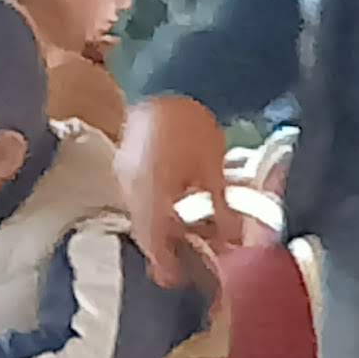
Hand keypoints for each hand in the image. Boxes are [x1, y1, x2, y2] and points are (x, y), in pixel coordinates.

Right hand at [119, 95, 237, 287]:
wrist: (167, 75)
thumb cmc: (192, 122)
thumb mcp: (213, 169)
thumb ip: (221, 210)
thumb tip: (233, 244)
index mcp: (150, 193)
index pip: (153, 244)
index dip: (166, 267)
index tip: (179, 282)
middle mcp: (130, 187)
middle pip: (145, 233)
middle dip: (166, 251)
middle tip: (189, 265)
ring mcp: (125, 174)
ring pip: (142, 217)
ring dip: (163, 231)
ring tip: (190, 238)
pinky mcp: (127, 163)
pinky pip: (140, 198)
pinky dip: (158, 210)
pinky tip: (179, 209)